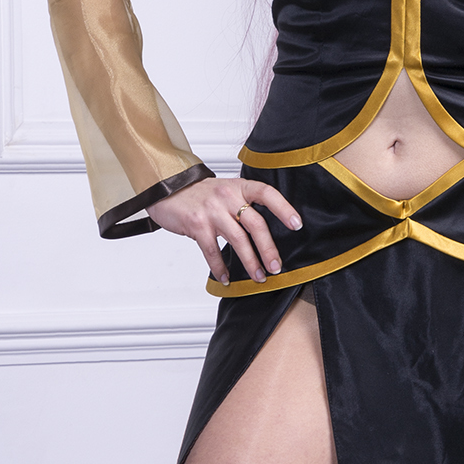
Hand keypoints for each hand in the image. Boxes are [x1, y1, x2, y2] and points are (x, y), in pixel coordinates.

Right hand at [147, 177, 301, 283]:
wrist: (166, 188)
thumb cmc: (199, 194)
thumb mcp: (225, 190)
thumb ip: (243, 205)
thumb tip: (266, 231)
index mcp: (239, 186)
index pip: (267, 193)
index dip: (284, 208)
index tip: (297, 225)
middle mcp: (227, 196)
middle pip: (256, 223)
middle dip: (268, 248)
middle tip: (276, 266)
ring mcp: (211, 210)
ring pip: (238, 239)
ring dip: (250, 262)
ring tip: (258, 276)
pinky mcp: (196, 224)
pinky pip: (212, 250)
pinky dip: (220, 267)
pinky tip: (226, 277)